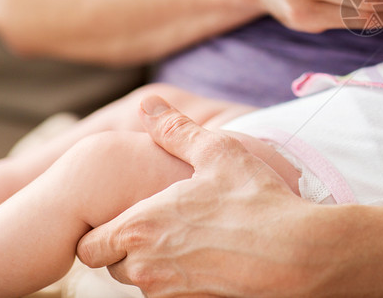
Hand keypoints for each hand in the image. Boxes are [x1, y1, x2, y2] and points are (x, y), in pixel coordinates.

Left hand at [75, 98, 323, 296]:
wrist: (295, 253)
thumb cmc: (254, 200)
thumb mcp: (218, 152)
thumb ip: (176, 130)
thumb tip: (148, 104)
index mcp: (140, 228)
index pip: (87, 248)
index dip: (101, 231)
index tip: (127, 214)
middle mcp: (146, 267)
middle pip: (113, 267)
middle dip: (129, 247)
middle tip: (164, 222)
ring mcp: (170, 291)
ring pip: (144, 281)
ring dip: (156, 262)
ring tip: (192, 235)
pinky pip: (173, 291)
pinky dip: (183, 275)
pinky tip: (212, 252)